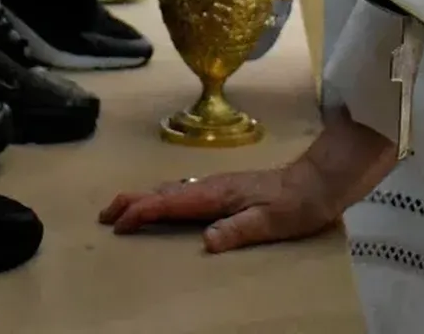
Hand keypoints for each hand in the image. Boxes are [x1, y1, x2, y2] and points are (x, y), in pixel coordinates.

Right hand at [98, 167, 337, 253]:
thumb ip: (238, 230)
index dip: (140, 212)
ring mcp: (216, 185)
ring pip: (170, 189)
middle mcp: (211, 186)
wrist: (318, 182)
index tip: (118, 224)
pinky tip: (163, 205)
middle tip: (105, 216)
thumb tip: (206, 241)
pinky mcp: (224, 189)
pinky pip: (182, 192)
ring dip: (144, 199)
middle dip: (131, 201)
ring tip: (123, 211)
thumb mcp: (271, 222)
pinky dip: (161, 198)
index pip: (168, 202)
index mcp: (216, 194)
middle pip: (161, 191)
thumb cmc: (296, 205)